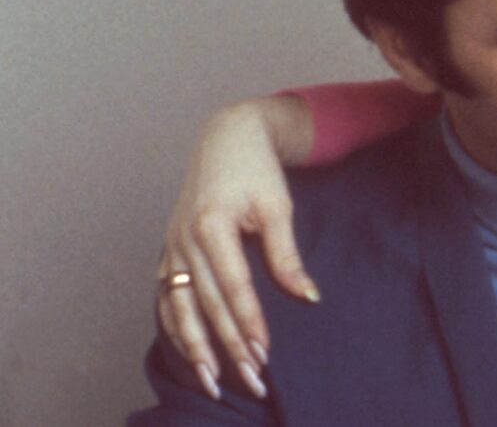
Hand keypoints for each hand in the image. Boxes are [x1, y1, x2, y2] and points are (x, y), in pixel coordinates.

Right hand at [157, 95, 316, 399]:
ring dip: (195, 348)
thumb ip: (287, 255)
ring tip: (212, 382)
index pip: (233, 286)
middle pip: (205, 305)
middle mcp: (184, 240)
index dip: (248, 322)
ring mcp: (171, 247)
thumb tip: (307, 297)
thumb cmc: (256, 170)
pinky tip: (189, 352)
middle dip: (227, 346)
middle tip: (249, 380)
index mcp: (211, 225)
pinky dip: (176, 327)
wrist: (226, 138)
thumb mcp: (278, 206)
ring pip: (178, 308)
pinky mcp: (168, 251)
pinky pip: (166, 298)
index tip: (264, 353)